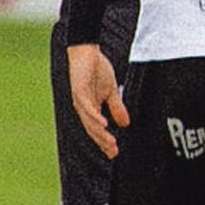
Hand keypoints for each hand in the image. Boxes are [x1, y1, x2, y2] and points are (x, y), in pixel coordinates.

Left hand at [67, 44, 127, 158]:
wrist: (86, 52)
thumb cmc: (96, 70)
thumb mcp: (111, 91)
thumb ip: (116, 107)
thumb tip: (124, 123)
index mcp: (90, 108)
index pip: (97, 129)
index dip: (104, 141)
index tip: (114, 153)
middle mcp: (83, 107)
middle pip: (92, 129)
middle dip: (103, 141)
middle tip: (113, 152)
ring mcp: (80, 100)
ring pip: (90, 121)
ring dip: (100, 133)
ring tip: (110, 142)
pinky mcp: (79, 91)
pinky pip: (87, 107)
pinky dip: (95, 116)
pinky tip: (104, 124)